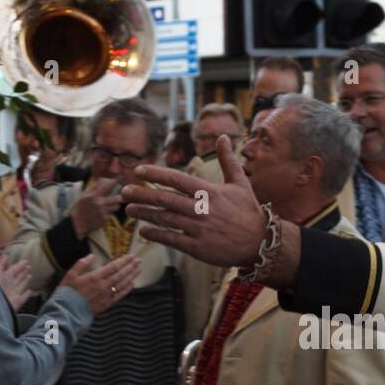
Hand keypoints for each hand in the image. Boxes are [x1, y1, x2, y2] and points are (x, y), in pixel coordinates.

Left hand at [0, 254, 32, 310]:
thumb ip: (0, 265)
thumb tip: (4, 256)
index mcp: (4, 278)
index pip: (14, 269)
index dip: (19, 265)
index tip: (25, 261)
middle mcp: (9, 285)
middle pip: (18, 277)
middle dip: (23, 271)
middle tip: (28, 266)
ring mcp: (14, 293)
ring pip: (21, 285)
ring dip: (25, 280)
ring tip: (30, 276)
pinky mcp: (18, 302)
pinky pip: (24, 297)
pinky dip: (27, 294)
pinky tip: (30, 291)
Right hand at [58, 253, 140, 314]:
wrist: (67, 312)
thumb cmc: (67, 293)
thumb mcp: (70, 275)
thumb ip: (81, 264)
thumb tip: (91, 255)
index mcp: (95, 277)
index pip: (113, 266)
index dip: (124, 260)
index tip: (131, 255)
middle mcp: (103, 285)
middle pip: (121, 274)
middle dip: (131, 266)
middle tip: (138, 260)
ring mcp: (107, 295)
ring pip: (123, 283)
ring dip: (132, 275)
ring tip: (139, 269)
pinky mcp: (107, 304)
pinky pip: (120, 295)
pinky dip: (127, 289)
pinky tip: (132, 284)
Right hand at [71, 180, 122, 237]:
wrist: (78, 224)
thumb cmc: (81, 208)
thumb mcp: (84, 196)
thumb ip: (93, 188)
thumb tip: (102, 179)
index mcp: (93, 196)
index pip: (106, 186)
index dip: (114, 182)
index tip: (117, 180)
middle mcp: (99, 203)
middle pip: (117, 198)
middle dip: (120, 197)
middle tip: (121, 196)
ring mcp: (103, 212)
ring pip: (115, 207)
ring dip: (114, 205)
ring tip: (110, 205)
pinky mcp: (105, 219)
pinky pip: (111, 214)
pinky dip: (108, 213)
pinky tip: (102, 213)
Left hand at [122, 135, 271, 269]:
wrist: (260, 242)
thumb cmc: (248, 211)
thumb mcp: (240, 183)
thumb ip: (228, 160)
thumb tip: (223, 137)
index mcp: (209, 192)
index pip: (177, 179)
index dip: (156, 174)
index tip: (139, 170)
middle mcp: (201, 210)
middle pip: (165, 199)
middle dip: (142, 194)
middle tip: (124, 191)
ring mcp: (198, 229)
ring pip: (165, 219)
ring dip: (144, 214)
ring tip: (129, 210)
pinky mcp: (198, 247)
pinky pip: (172, 239)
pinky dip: (156, 234)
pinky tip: (143, 230)